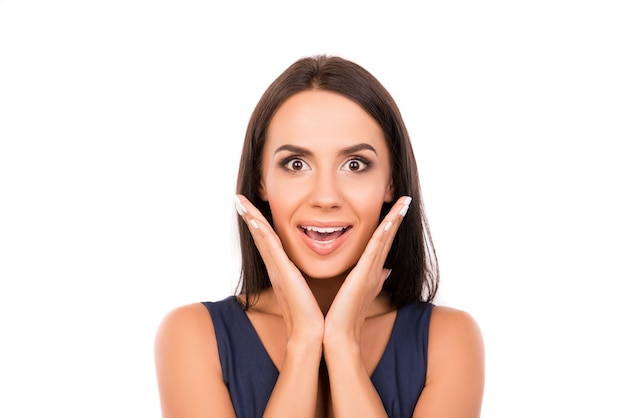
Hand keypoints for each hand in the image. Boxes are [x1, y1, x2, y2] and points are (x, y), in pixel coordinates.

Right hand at [235, 195, 324, 342]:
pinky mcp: (282, 273)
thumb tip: (317, 269)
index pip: (269, 242)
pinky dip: (261, 233)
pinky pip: (270, 248)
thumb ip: (308, 280)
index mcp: (282, 270)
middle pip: (260, 236)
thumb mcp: (308, 291)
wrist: (309, 334)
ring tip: (241, 202)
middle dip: (249, 216)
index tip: (251, 208)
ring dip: (251, 218)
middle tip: (239, 198)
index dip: (259, 224)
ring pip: (262, 238)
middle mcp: (275, 268)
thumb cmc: (310, 315)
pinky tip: (255, 219)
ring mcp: (276, 269)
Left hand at [324, 196, 411, 343]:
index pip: (383, 245)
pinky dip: (385, 233)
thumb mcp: (357, 294)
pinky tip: (390, 220)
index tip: (396, 209)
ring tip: (403, 203)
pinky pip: (377, 250)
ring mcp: (372, 273)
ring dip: (394, 220)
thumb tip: (384, 272)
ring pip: (386, 240)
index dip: (391, 227)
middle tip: (406, 199)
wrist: (338, 335)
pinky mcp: (365, 276)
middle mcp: (375, 271)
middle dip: (397, 218)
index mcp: (371, 274)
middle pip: (388, 239)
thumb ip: (370, 282)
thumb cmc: (343, 317)